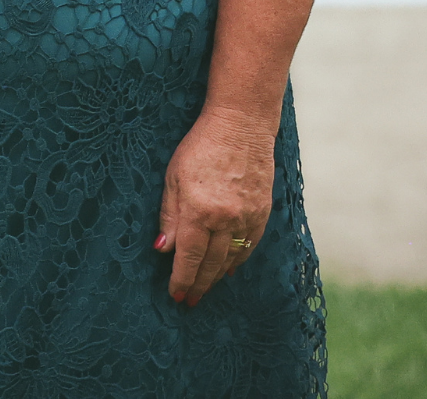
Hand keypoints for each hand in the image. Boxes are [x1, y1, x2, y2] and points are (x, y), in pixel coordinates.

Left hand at [156, 103, 276, 305]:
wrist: (241, 126)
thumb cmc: (199, 147)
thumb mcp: (173, 177)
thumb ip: (169, 215)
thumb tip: (163, 249)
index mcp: (200, 210)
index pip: (189, 256)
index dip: (182, 279)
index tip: (176, 295)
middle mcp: (226, 219)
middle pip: (212, 264)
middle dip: (199, 284)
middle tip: (189, 300)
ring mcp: (248, 217)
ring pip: (232, 259)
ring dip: (217, 277)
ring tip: (205, 288)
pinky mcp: (263, 212)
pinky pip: (250, 245)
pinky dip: (238, 260)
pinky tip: (229, 269)